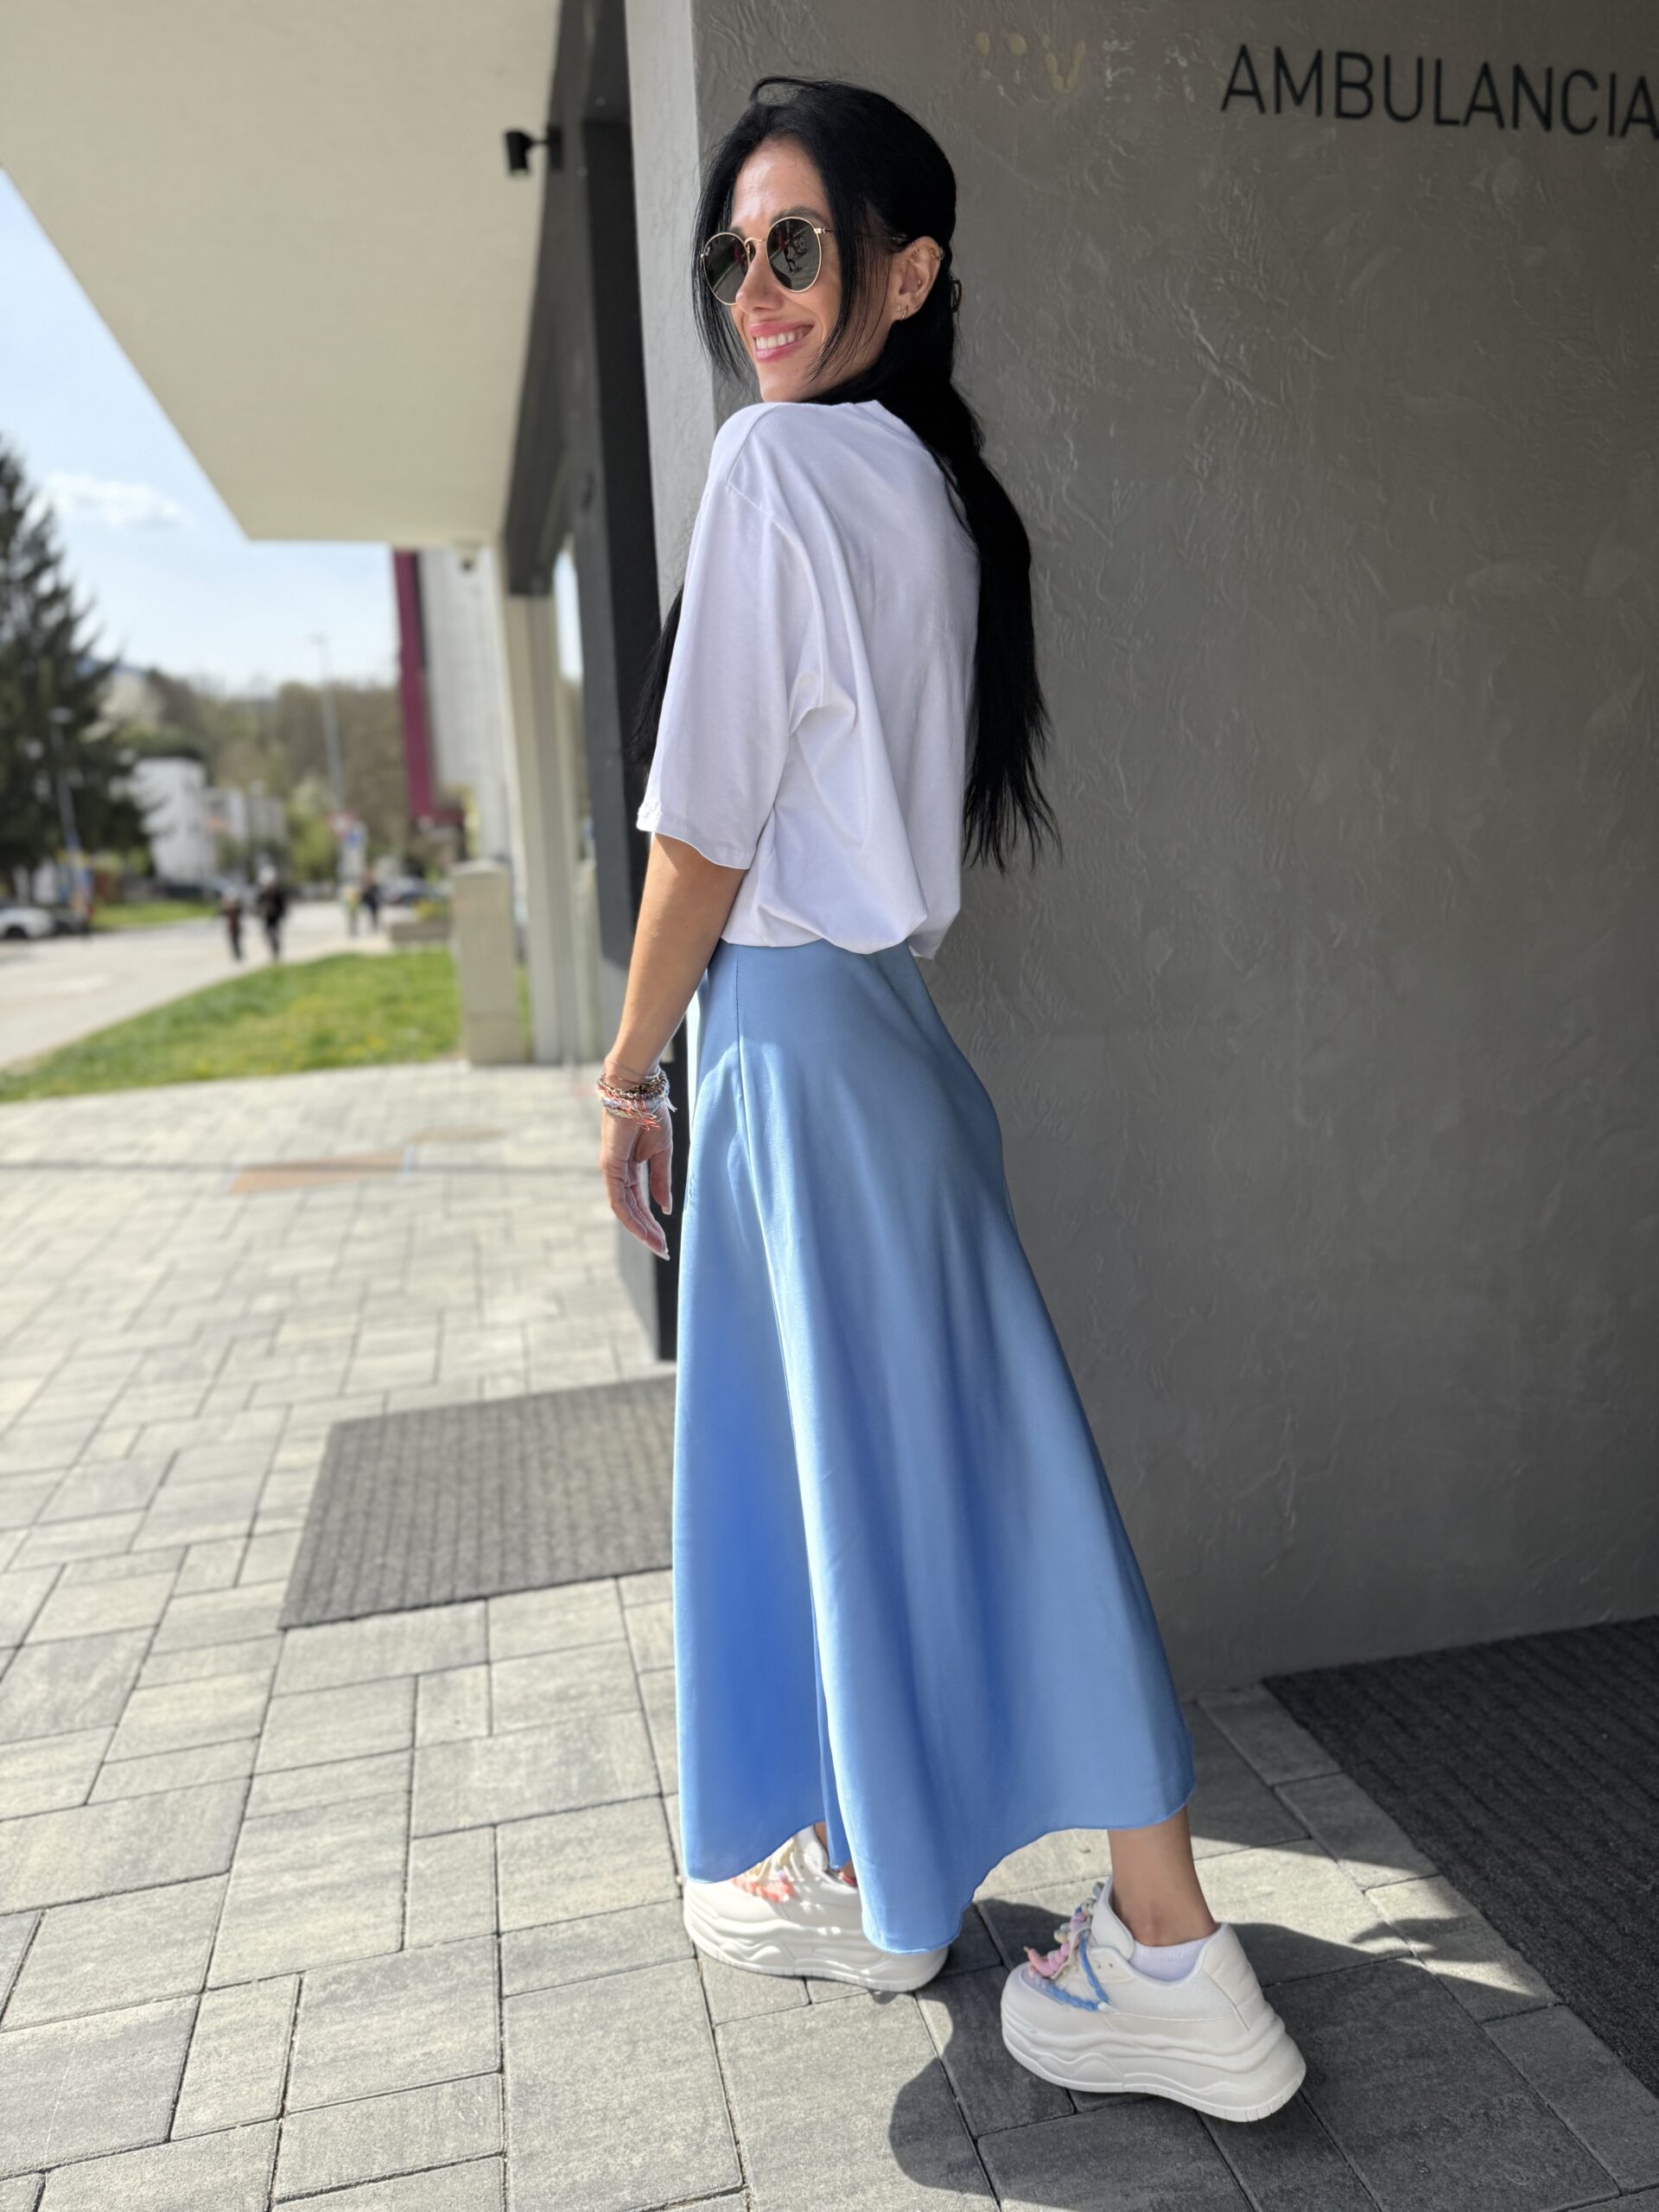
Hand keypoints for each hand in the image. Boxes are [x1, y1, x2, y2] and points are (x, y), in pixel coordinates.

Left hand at [598, 1096, 672, 1259]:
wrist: (639, 1090)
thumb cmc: (650, 1114)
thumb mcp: (662, 1153)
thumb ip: (661, 1181)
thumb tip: (665, 1208)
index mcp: (630, 1169)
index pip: (639, 1203)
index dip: (651, 1223)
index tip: (665, 1240)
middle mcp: (618, 1174)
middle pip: (631, 1211)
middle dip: (647, 1232)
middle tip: (664, 1250)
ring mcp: (612, 1171)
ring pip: (624, 1210)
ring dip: (641, 1230)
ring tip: (658, 1245)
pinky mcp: (610, 1167)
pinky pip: (619, 1200)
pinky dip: (631, 1217)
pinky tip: (645, 1230)